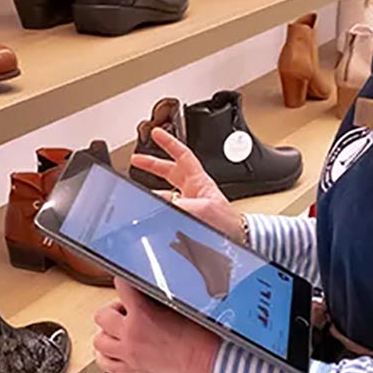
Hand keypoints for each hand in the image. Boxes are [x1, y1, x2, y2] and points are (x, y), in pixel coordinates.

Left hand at [94, 279, 220, 372]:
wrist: (210, 364)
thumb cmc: (203, 339)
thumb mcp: (181, 307)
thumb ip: (158, 299)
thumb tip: (149, 292)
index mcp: (143, 314)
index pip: (121, 286)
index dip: (123, 282)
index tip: (126, 283)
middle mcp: (131, 334)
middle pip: (102, 315)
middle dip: (113, 310)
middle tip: (126, 311)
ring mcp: (130, 353)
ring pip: (98, 340)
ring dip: (107, 332)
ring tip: (119, 330)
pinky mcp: (133, 369)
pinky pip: (106, 364)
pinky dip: (105, 356)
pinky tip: (113, 350)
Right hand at [131, 128, 244, 243]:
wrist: (236, 239)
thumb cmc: (228, 221)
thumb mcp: (203, 208)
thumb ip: (180, 204)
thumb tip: (158, 202)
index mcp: (199, 180)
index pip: (182, 154)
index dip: (169, 142)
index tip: (156, 133)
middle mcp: (192, 189)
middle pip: (169, 170)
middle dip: (152, 164)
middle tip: (136, 159)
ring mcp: (189, 203)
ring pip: (165, 190)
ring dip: (152, 191)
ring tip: (138, 192)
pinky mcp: (186, 216)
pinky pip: (167, 207)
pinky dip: (157, 208)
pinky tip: (150, 211)